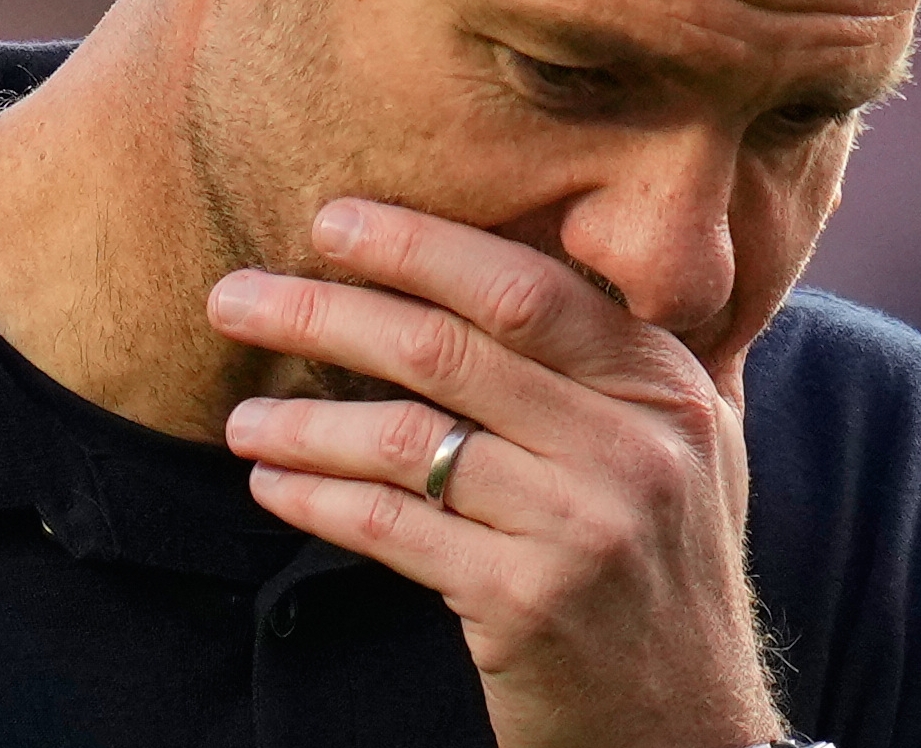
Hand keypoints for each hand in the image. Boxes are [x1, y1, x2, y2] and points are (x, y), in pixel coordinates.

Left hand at [206, 198, 783, 747]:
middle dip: (326, 312)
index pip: (524, 287)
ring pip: (408, 439)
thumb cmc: (664, 574)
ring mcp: (583, 523)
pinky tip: (272, 485)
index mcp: (663, 384)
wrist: (686, 729)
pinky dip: (319, 500)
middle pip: (449, 349)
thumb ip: (625, 359)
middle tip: (235, 298)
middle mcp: (633, 443)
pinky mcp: (529, 602)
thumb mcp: (684, 449)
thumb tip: (558, 242)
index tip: (329, 222)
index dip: (419, 246)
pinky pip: (394, 528)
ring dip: (303, 422)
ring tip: (238, 416)